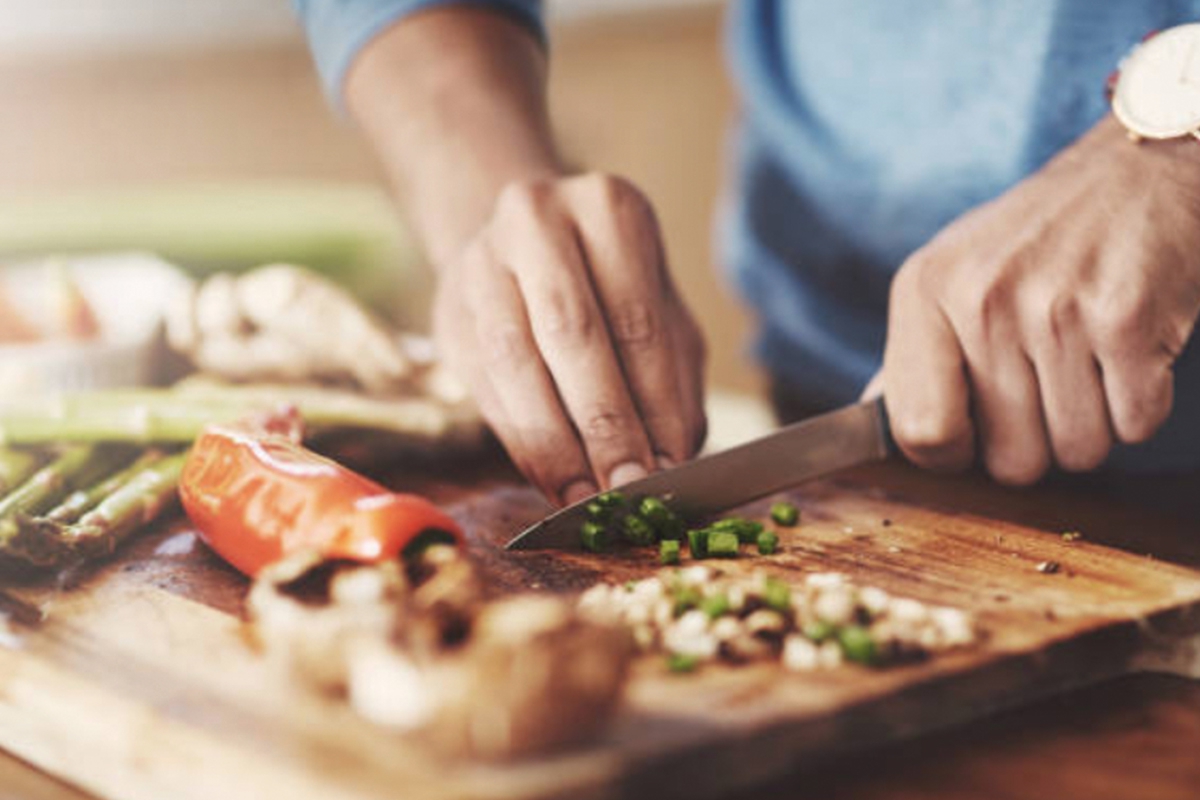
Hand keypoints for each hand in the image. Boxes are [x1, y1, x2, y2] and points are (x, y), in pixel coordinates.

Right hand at [433, 173, 706, 503]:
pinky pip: (484, 385)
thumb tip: (670, 462)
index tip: (668, 468)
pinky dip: (521, 441)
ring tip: (586, 497)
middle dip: (604, 424)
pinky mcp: (448, 311)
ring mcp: (482, 262)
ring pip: (515, 361)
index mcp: (609, 209)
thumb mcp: (660, 318)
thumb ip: (671, 384)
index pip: (638, 320)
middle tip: (628, 488)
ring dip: (554, 442)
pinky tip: (551, 480)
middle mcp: (537, 220)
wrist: (522, 248)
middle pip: (572, 333)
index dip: (653, 403)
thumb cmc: (611, 290)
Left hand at [881, 117, 1199, 483]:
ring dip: (1092, 425)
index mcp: (923, 290)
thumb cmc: (1034, 238)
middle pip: (1011, 462)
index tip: (976, 435)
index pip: (920, 433)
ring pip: (1077, 452)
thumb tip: (870, 429)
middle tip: (1048, 385)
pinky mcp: (1127, 319)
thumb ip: (911, 358)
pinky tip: (1126, 351)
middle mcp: (981, 299)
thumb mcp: (949, 276)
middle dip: (1036, 444)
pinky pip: (1135, 425)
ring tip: (1088, 360)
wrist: (1136, 169)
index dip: (954, 455)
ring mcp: (1054, 309)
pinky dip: (1139, 404)